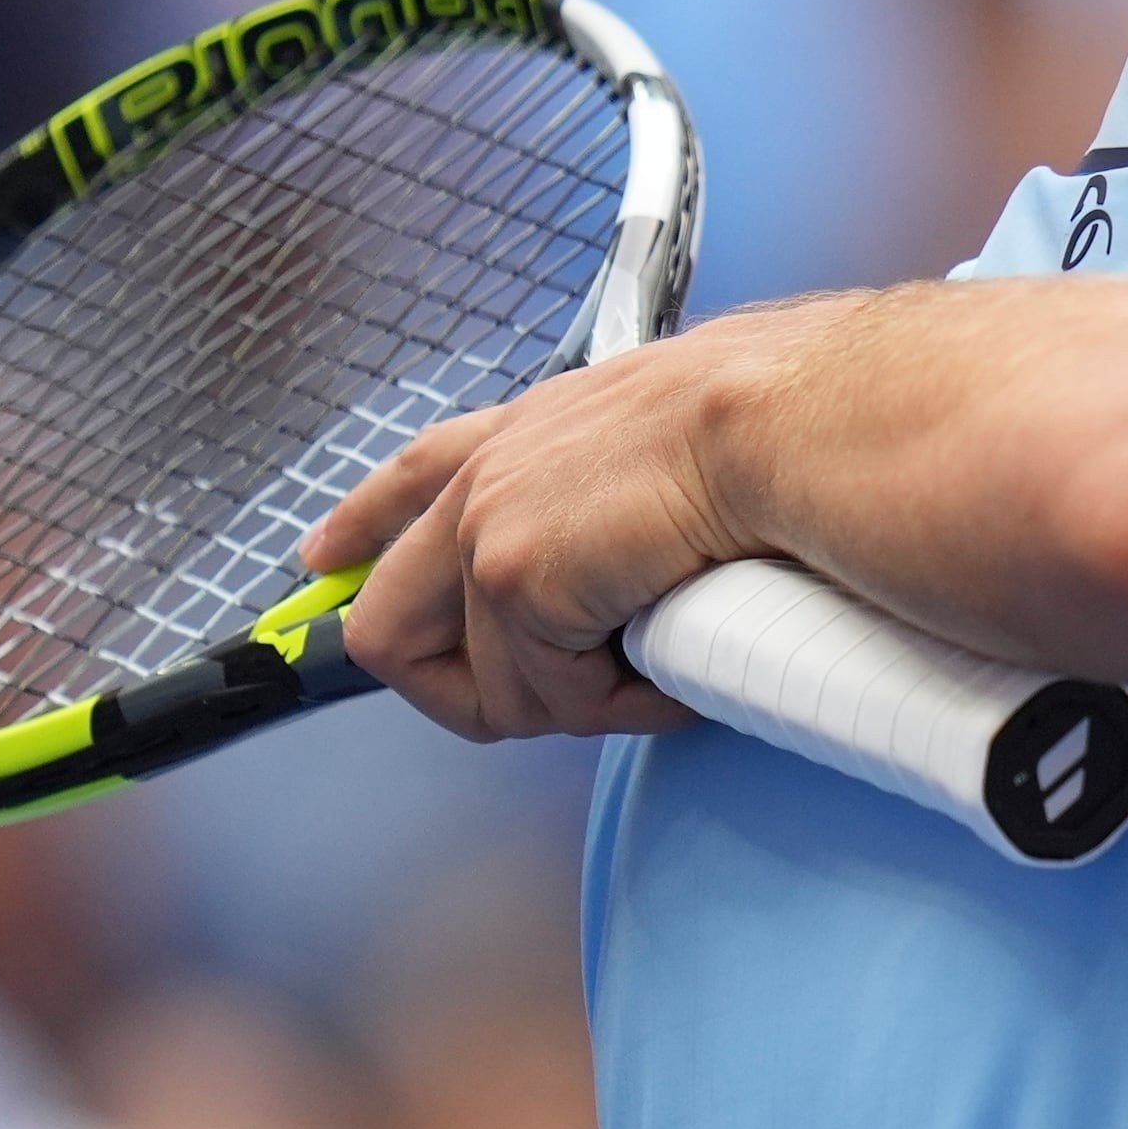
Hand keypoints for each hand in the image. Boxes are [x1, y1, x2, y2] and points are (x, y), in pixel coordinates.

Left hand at [298, 305, 839, 741]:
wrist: (802, 421)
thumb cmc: (789, 425)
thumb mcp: (690, 440)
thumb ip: (640, 492)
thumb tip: (661, 562)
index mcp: (538, 428)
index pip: (415, 472)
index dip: (362, 527)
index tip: (325, 561)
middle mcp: (494, 471)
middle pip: (388, 618)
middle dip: (461, 686)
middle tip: (555, 698)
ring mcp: (490, 529)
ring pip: (485, 686)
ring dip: (577, 701)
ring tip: (664, 666)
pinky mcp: (514, 584)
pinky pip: (543, 700)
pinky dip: (621, 707)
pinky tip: (676, 669)